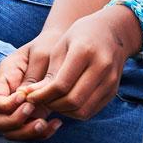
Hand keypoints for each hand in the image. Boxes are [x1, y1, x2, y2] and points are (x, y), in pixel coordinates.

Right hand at [0, 30, 66, 141]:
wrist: (61, 46)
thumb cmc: (50, 45)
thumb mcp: (41, 55)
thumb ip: (32, 76)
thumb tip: (25, 99)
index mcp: (5, 77)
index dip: (6, 107)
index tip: (25, 100)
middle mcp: (7, 95)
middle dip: (15, 123)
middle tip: (36, 114)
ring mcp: (18, 107)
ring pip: (11, 132)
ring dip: (27, 133)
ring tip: (46, 123)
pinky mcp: (32, 114)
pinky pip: (29, 132)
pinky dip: (41, 133)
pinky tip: (57, 123)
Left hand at [9, 6, 142, 122]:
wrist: (114, 31)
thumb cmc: (81, 35)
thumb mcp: (61, 46)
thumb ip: (49, 73)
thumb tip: (32, 96)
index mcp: (85, 51)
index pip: (61, 85)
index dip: (42, 95)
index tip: (29, 96)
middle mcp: (101, 67)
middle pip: (72, 100)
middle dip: (51, 105)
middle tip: (40, 100)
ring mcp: (110, 80)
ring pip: (82, 110)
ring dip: (63, 111)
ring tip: (52, 101)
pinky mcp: (112, 91)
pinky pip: (90, 111)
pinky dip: (74, 111)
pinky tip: (65, 102)